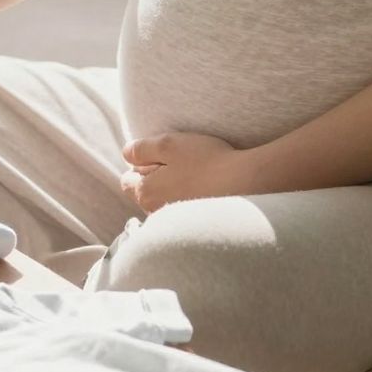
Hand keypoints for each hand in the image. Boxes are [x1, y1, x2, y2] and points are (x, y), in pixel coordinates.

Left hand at [119, 130, 253, 211]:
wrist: (245, 183)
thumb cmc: (205, 160)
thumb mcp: (168, 144)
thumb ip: (141, 149)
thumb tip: (126, 154)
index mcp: (145, 195)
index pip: (127, 181)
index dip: (140, 165)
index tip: (160, 157)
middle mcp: (156, 215)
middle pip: (145, 193)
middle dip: (154, 179)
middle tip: (180, 163)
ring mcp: (176, 223)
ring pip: (164, 203)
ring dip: (172, 190)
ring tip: (196, 175)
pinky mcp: (194, 227)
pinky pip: (182, 212)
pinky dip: (188, 200)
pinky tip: (205, 189)